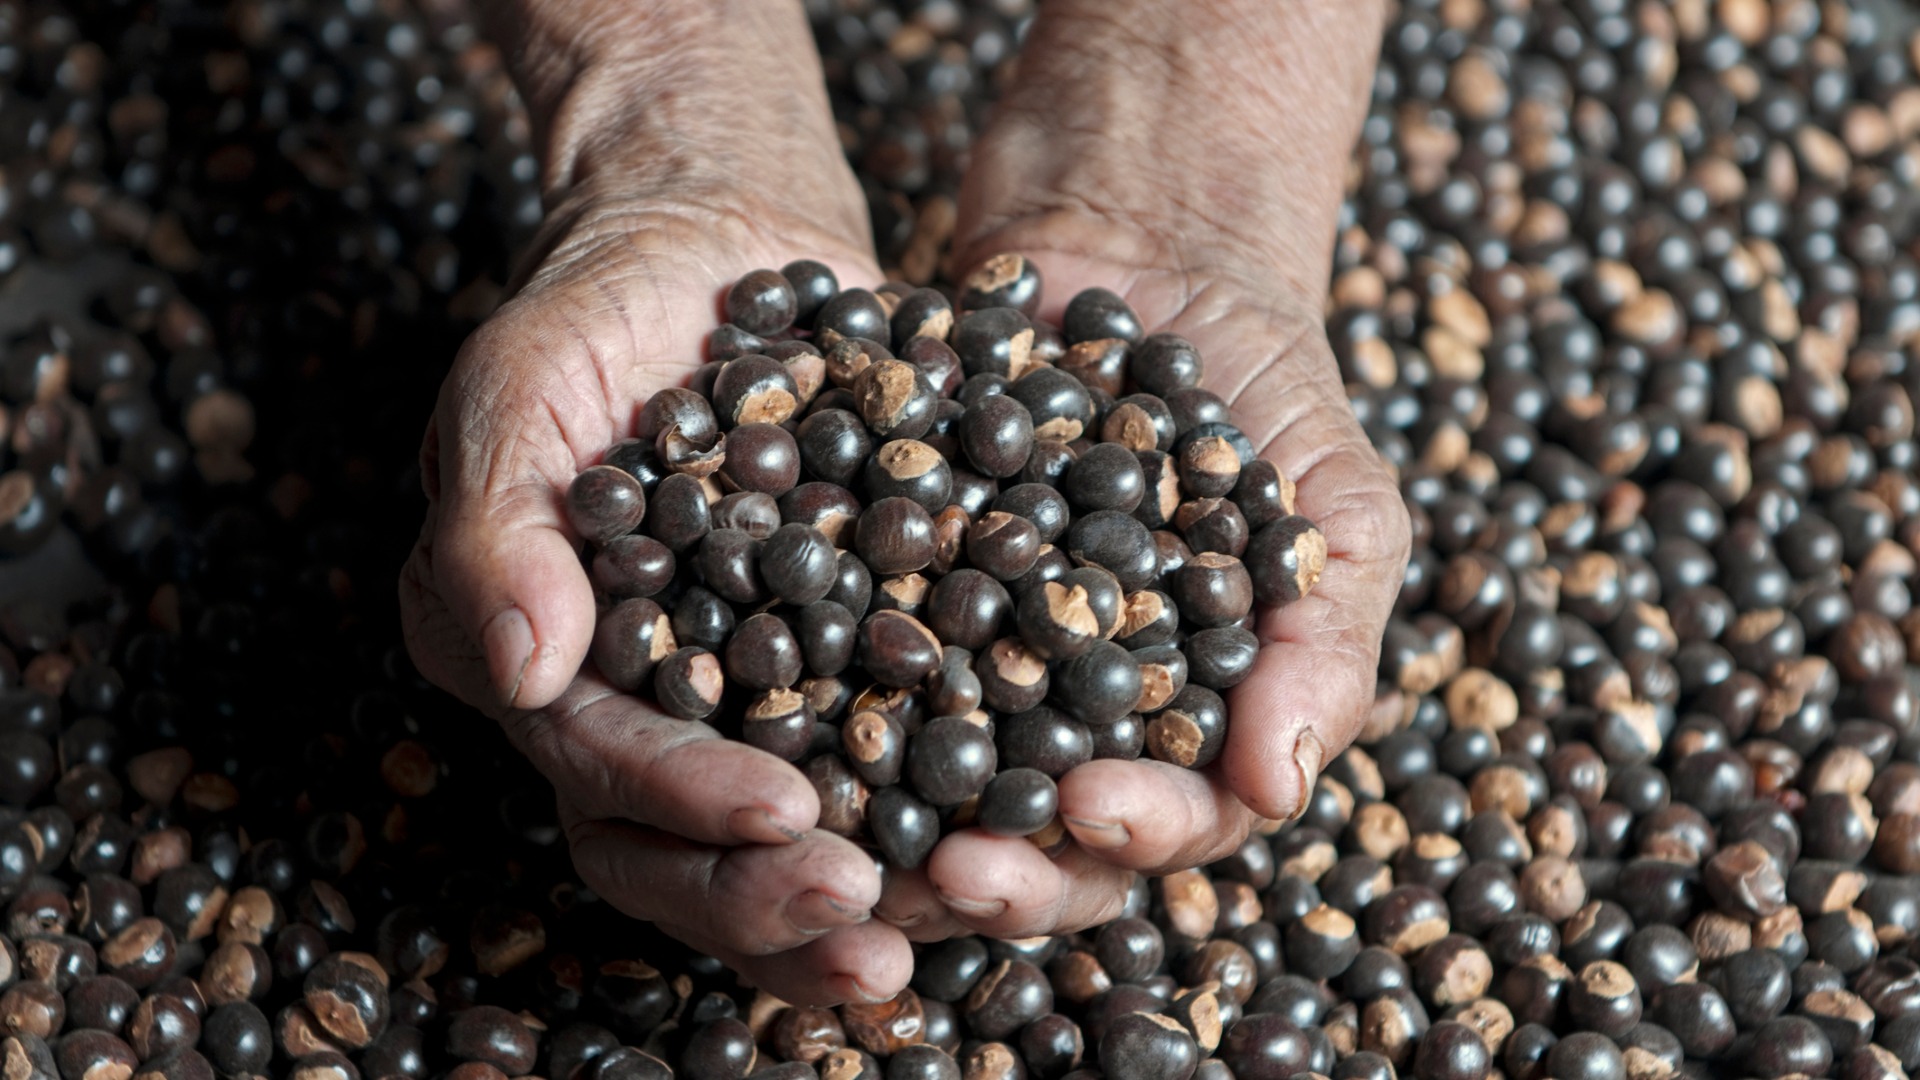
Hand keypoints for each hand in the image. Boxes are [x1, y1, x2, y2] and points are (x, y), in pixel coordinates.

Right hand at [400, 1, 913, 1005]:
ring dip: (865, 893)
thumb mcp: (518, 386)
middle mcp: (629, 712)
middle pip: (683, 848)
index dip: (684, 801)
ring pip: (785, 841)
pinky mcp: (840, 669)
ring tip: (962, 911)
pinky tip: (1022, 829)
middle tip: (872, 912)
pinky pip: (888, 758)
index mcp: (534, 666)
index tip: (782, 812)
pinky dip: (949, 804)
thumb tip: (530, 675)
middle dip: (770, 897)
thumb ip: (495, 527)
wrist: (721, 249)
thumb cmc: (598, 307)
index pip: (597, 769)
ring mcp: (738, 702)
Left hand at [869, 0, 1407, 935]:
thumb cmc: (1263, 386)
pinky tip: (759, 696)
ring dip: (883, 823)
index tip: (1091, 807)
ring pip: (921, 782)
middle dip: (998, 868)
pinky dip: (799, 682)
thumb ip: (1327, 641)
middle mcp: (1070, 721)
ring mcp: (967, 662)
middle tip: (943, 870)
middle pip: (1037, 839)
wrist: (1142, 247)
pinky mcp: (877, 592)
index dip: (1136, 832)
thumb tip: (1280, 793)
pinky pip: (833, 653)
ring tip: (840, 829)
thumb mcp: (1335, 502)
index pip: (1171, 822)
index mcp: (1184, 729)